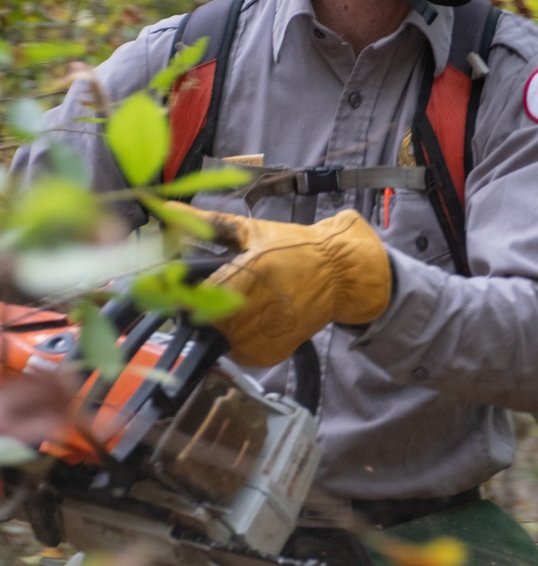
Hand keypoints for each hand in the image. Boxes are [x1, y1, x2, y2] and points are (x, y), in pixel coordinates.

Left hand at [175, 206, 391, 365]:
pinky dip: (237, 341)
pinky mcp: (268, 356)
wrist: (341, 275)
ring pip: (216, 341)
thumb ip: (207, 224)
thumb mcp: (252, 231)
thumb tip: (168, 210)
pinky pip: (237, 354)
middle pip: (200, 322)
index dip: (179, 291)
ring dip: (218, 326)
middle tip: (214, 293)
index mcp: (244, 277)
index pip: (190, 297)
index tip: (180, 285)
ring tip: (238, 305)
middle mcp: (251, 313)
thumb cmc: (296, 249)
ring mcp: (260, 338)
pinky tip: (251, 321)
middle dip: (201, 308)